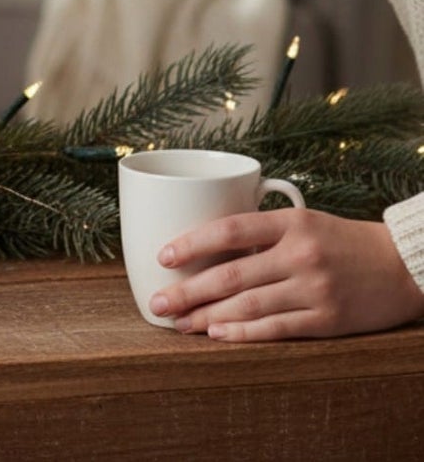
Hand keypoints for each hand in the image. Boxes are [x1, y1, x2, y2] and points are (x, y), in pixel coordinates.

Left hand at [150, 209, 423, 340]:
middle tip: (157, 301)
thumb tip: (205, 244)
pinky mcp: (328, 321)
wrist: (402, 266)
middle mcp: (300, 255)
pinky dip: (244, 333)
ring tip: (179, 322)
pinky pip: (277, 329)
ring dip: (207, 316)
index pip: (230, 229)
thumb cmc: (342, 241)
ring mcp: (315, 289)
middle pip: (232, 274)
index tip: (162, 256)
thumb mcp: (303, 221)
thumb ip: (262, 230)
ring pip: (249, 305)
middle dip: (188, 290)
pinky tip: (217, 334)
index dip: (192, 243)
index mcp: (291, 222)